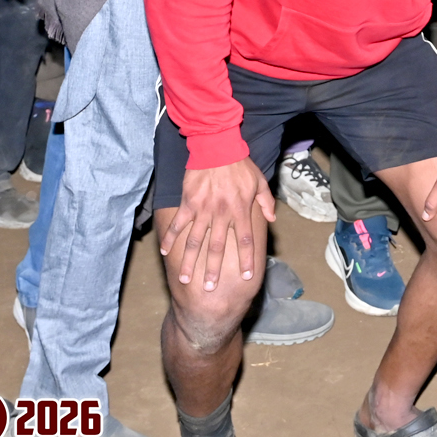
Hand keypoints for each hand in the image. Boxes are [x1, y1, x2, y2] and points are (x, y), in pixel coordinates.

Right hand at [161, 157, 275, 289]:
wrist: (217, 147)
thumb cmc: (240, 164)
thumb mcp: (260, 181)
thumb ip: (266, 201)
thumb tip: (271, 219)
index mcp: (241, 210)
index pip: (245, 240)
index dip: (246, 259)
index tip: (246, 276)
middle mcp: (222, 214)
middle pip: (218, 248)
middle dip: (213, 270)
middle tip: (210, 289)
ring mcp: (203, 210)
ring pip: (196, 241)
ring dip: (190, 262)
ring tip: (186, 280)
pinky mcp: (188, 203)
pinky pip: (178, 224)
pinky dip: (171, 238)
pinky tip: (165, 252)